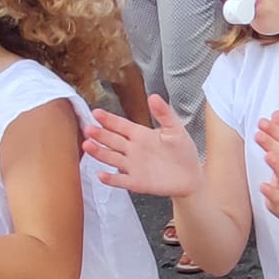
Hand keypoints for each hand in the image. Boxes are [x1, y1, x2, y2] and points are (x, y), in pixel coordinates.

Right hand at [83, 96, 202, 197]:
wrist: (191, 177)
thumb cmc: (183, 152)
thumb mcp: (175, 129)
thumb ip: (164, 113)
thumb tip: (154, 96)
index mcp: (141, 135)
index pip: (121, 125)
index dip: (109, 119)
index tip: (96, 113)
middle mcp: (133, 149)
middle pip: (112, 140)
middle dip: (99, 134)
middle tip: (88, 128)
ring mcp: (132, 166)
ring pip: (111, 158)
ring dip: (99, 152)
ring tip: (87, 145)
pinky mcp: (136, 182)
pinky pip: (120, 180)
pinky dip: (110, 178)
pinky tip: (101, 175)